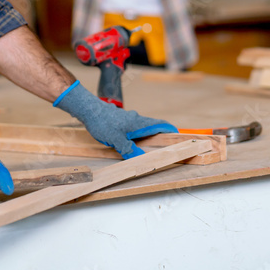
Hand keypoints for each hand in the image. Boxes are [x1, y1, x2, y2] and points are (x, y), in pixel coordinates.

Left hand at [53, 81, 176, 157]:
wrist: (89, 110)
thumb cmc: (102, 122)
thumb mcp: (116, 139)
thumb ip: (129, 150)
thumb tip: (140, 160)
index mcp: (139, 123)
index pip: (161, 125)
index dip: (171, 131)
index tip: (180, 137)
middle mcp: (137, 120)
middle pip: (154, 127)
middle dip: (162, 137)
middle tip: (167, 147)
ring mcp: (129, 119)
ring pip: (144, 129)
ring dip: (149, 137)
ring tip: (150, 149)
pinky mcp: (122, 121)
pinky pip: (135, 129)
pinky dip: (139, 136)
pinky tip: (132, 144)